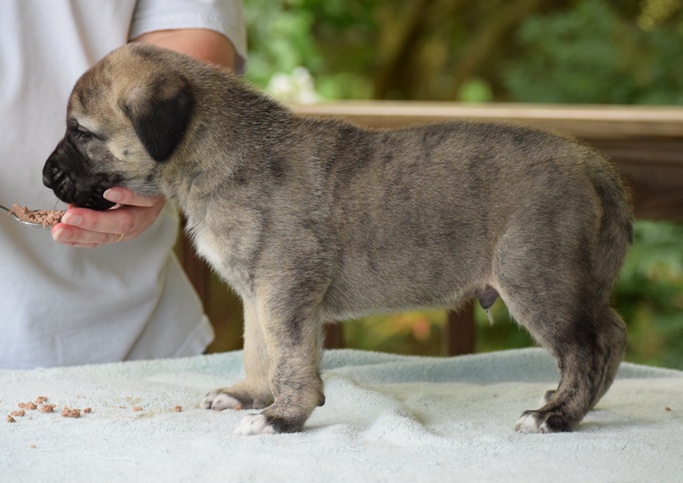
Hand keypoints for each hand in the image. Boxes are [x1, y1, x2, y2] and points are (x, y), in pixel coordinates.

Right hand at [51, 188, 165, 247]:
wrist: (165, 167)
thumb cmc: (131, 183)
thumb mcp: (110, 196)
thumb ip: (92, 203)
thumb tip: (68, 204)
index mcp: (124, 227)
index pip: (99, 239)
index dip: (78, 239)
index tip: (57, 234)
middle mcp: (137, 223)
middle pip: (111, 233)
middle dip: (83, 230)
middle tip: (62, 224)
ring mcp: (149, 210)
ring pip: (126, 221)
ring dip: (97, 219)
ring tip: (75, 213)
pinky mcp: (158, 195)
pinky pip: (144, 199)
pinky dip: (127, 197)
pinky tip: (110, 193)